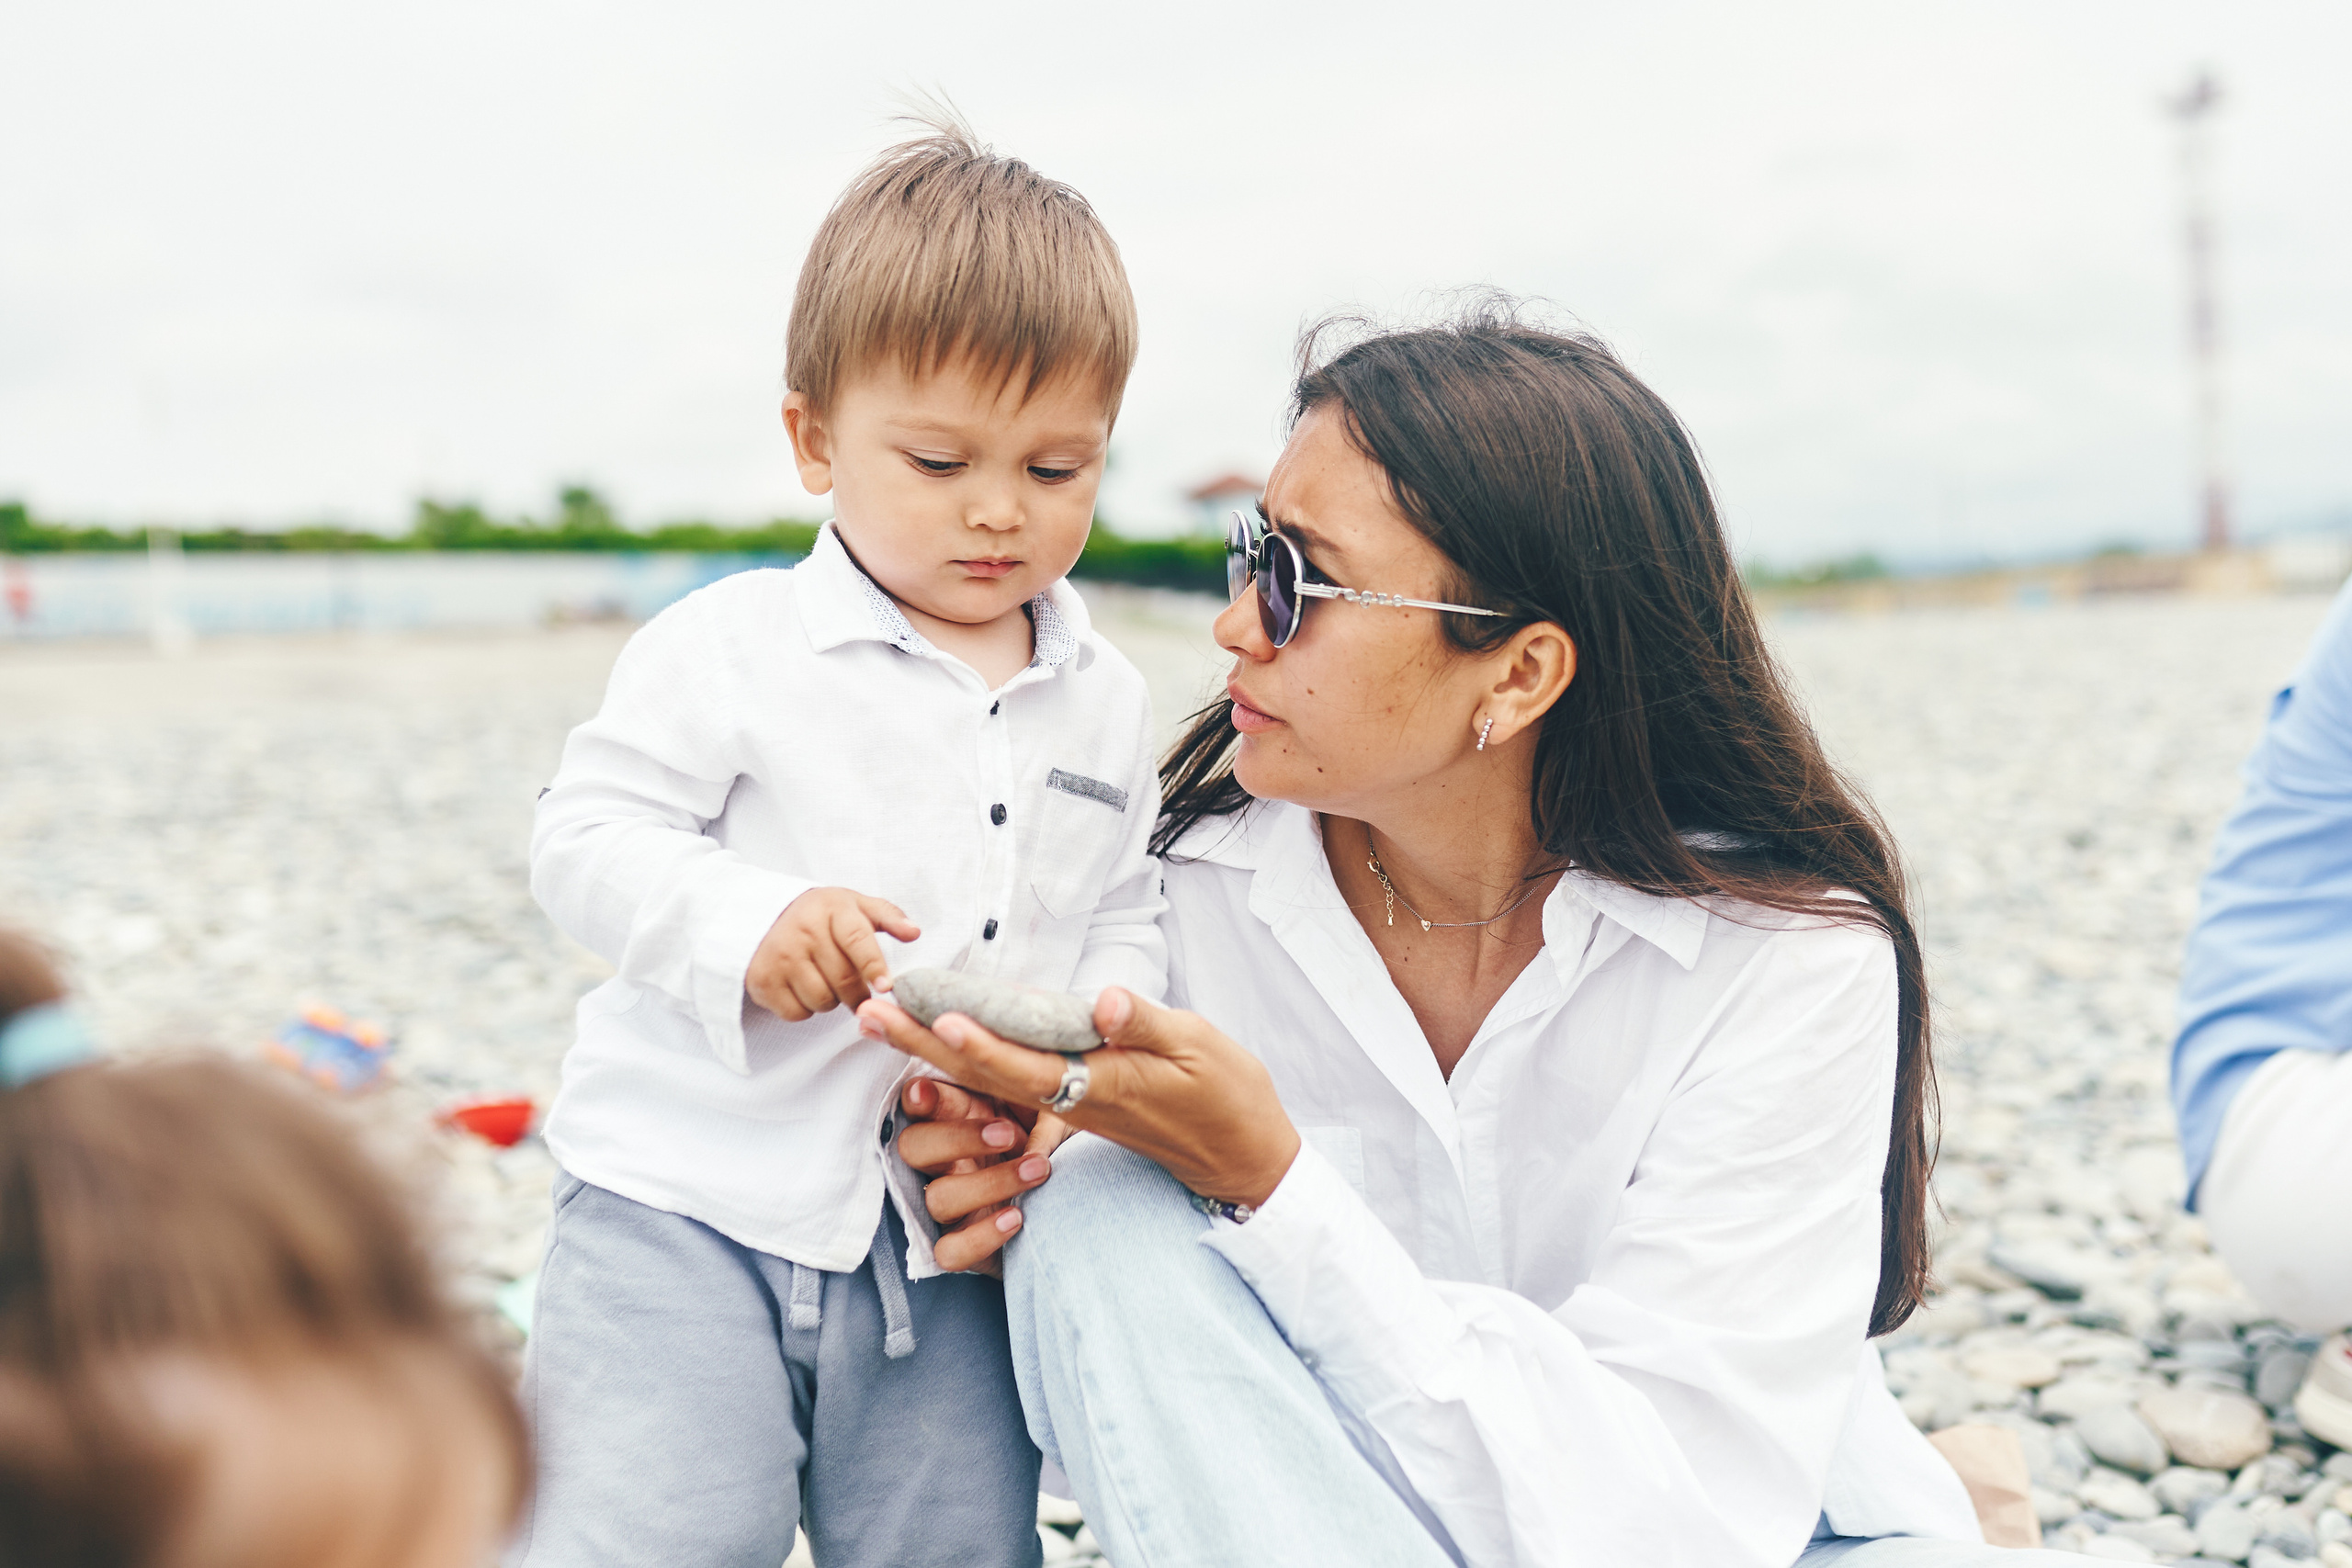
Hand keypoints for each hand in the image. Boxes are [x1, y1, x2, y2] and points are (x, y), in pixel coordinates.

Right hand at [746, 888, 918, 1021]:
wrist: (764, 918)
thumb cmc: (822, 916)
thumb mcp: (855, 906)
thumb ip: (888, 917)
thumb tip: (914, 932)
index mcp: (832, 909)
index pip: (857, 939)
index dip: (874, 966)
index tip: (886, 987)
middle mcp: (803, 930)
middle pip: (843, 980)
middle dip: (858, 994)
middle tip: (858, 992)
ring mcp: (779, 955)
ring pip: (821, 1000)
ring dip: (831, 1001)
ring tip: (825, 981)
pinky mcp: (762, 980)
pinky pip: (796, 1013)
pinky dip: (806, 1009)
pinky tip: (803, 988)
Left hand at [859, 988, 1300, 1208]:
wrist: (1241, 1156)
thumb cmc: (1225, 1098)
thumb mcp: (1198, 1048)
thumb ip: (1144, 1024)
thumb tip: (1100, 1000)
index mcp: (1101, 1086)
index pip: (1025, 1065)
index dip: (978, 1042)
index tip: (932, 1015)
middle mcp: (1072, 1100)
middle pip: (985, 1072)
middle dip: (923, 1043)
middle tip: (868, 1011)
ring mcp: (1068, 1105)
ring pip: (990, 1077)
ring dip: (934, 1049)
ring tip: (885, 1019)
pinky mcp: (1074, 1102)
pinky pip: (1012, 1080)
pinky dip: (971, 1055)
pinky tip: (941, 1038)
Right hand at [893, 1079, 1070, 1272]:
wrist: (1068, 1201)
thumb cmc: (1054, 1142)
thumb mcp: (1051, 1114)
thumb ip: (1041, 1114)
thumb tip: (1034, 1147)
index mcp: (959, 1117)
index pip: (920, 1102)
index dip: (917, 1097)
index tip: (924, 1092)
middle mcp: (944, 1160)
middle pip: (913, 1147)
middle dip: (956, 1138)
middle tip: (1007, 1134)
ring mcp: (949, 1205)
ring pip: (938, 1197)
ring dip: (988, 1184)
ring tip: (1037, 1172)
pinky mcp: (961, 1245)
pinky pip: (950, 1251)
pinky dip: (980, 1237)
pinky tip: (1017, 1218)